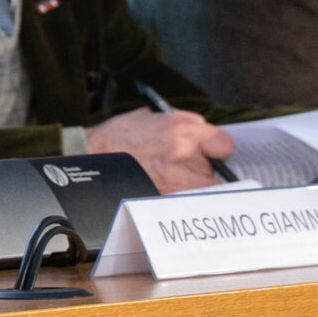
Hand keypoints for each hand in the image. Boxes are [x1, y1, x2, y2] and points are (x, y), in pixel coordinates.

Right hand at [85, 108, 234, 191]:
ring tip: (174, 176)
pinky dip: (183, 196)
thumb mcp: (154, 115)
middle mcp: (185, 157)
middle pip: (219, 170)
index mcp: (183, 131)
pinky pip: (189, 200)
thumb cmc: (120, 137)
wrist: (92, 158)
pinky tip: (166, 186)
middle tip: (188, 164)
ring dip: (197, 184)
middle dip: (207, 167)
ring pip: (207, 189)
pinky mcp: (168, 199)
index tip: (210, 148)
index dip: (215, 145)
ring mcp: (178, 182)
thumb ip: (186, 122)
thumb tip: (207, 134)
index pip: (225, 145)